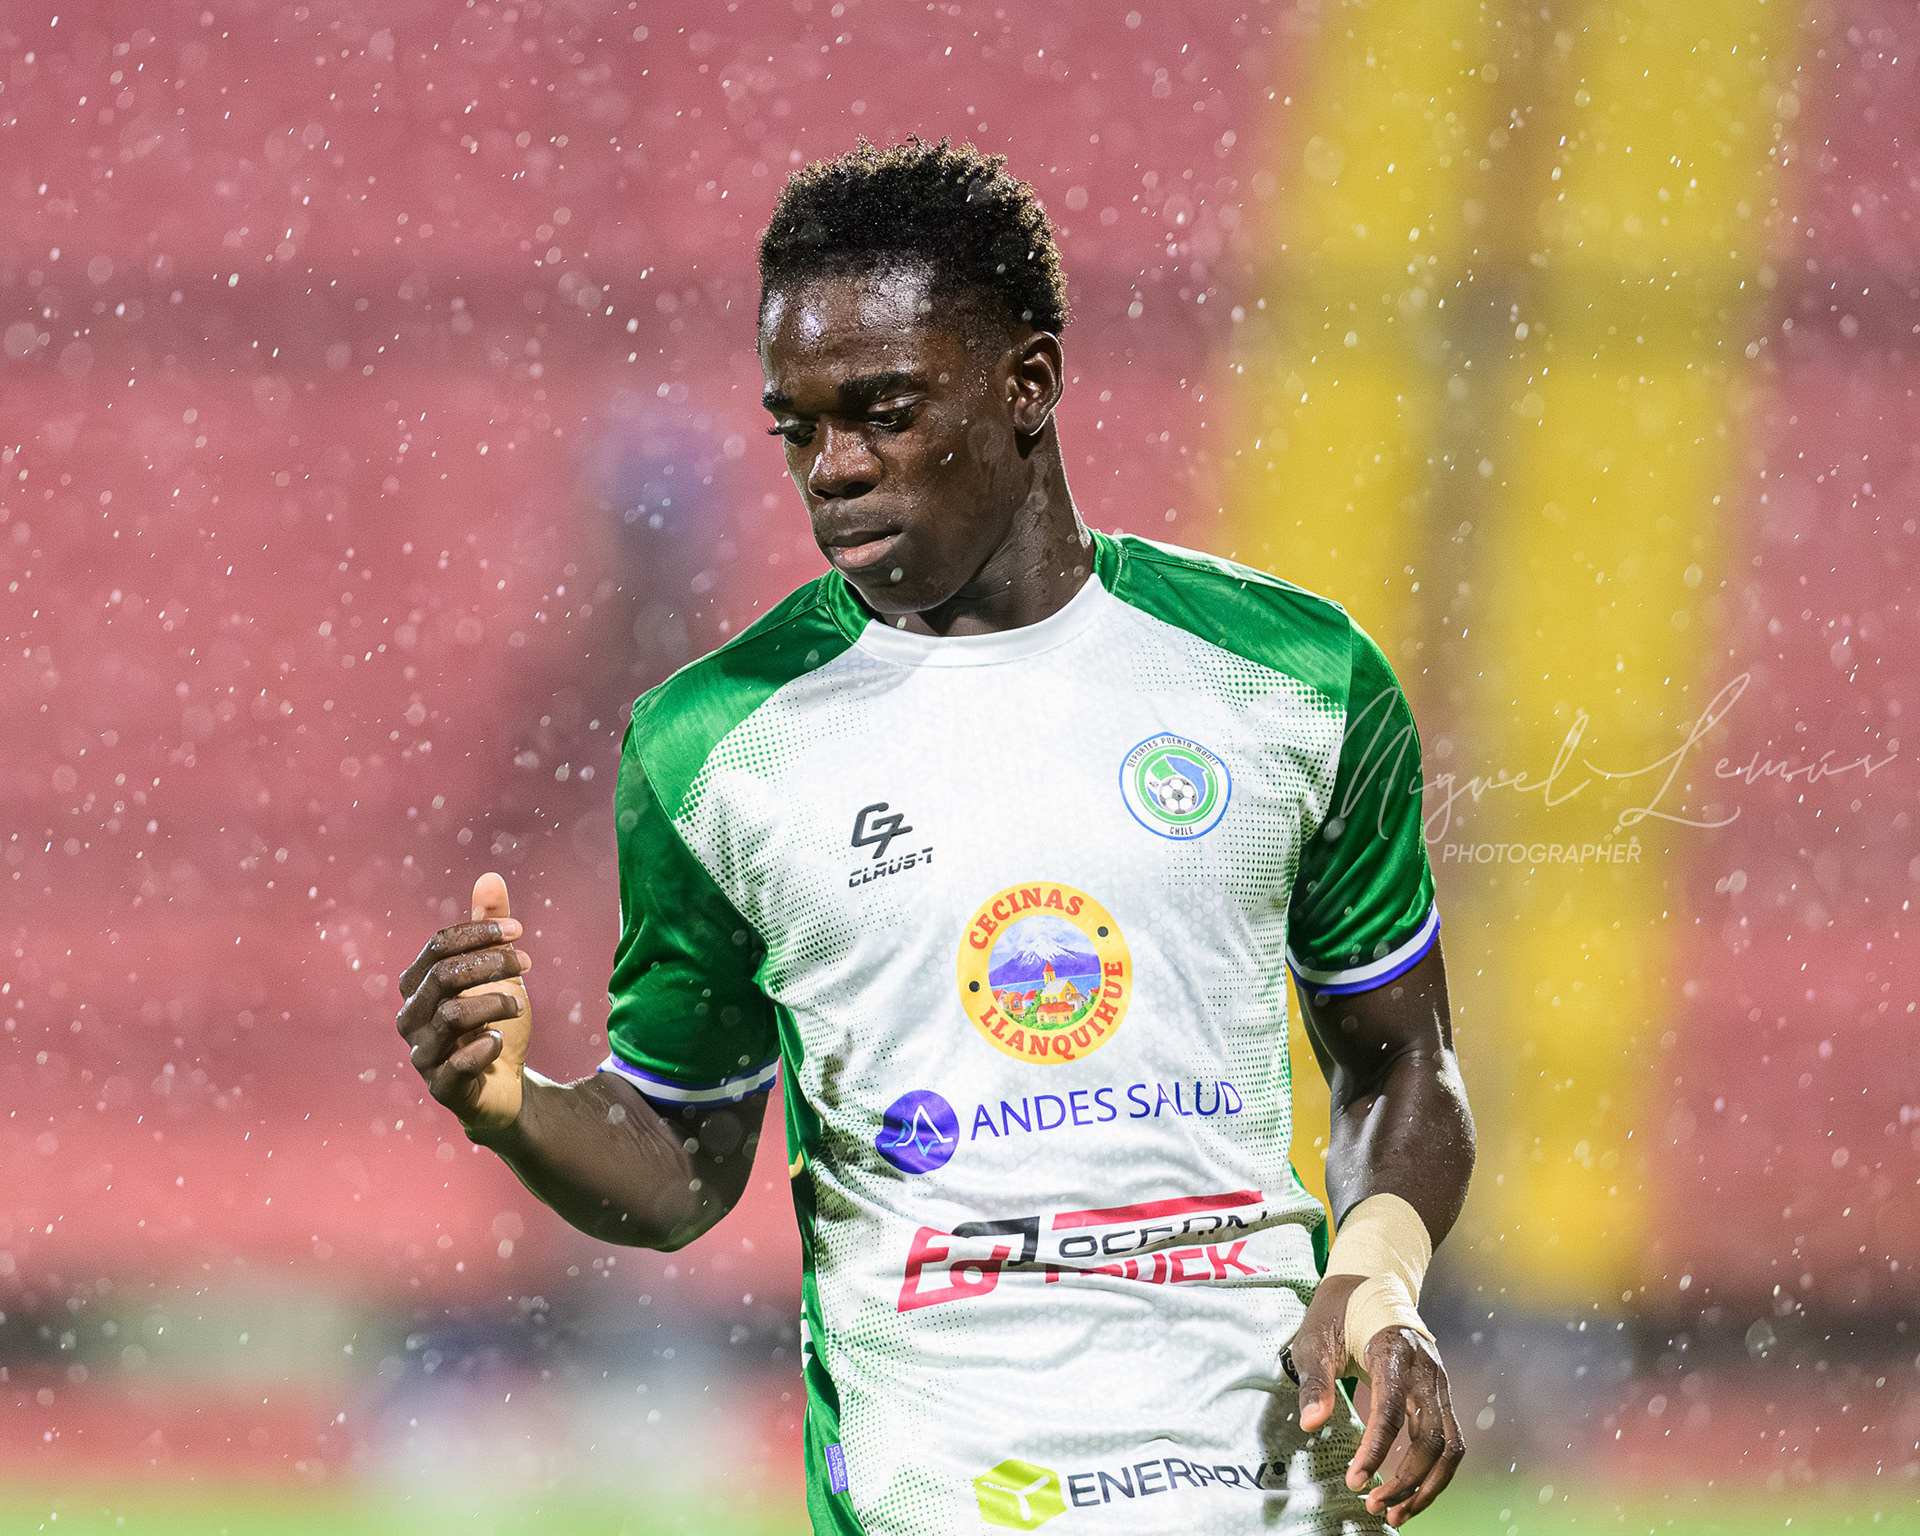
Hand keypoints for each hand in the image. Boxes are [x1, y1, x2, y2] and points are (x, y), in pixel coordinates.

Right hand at [396, 872, 533, 1132]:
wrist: (505, 1084)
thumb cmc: (493, 1021)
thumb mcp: (498, 972)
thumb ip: (490, 928)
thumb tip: (490, 876)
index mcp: (417, 986)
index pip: (438, 946)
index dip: (479, 933)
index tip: (519, 931)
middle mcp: (410, 1019)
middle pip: (443, 976)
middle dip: (491, 964)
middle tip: (526, 963)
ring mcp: (422, 1055)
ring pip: (451, 1015)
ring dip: (495, 1002)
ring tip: (520, 1005)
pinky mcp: (441, 1089)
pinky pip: (455, 1065)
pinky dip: (483, 1047)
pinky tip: (499, 1041)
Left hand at [1291, 1274, 1464, 1525]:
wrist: (1367, 1287)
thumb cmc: (1334, 1316)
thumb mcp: (1314, 1341)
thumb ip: (1315, 1382)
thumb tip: (1312, 1425)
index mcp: (1394, 1352)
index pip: (1392, 1411)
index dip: (1376, 1451)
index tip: (1355, 1481)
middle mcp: (1426, 1371)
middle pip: (1432, 1438)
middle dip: (1406, 1480)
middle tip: (1374, 1506)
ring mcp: (1439, 1384)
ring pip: (1450, 1448)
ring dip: (1427, 1487)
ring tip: (1395, 1515)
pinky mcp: (1440, 1397)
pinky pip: (1448, 1443)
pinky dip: (1433, 1474)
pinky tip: (1409, 1494)